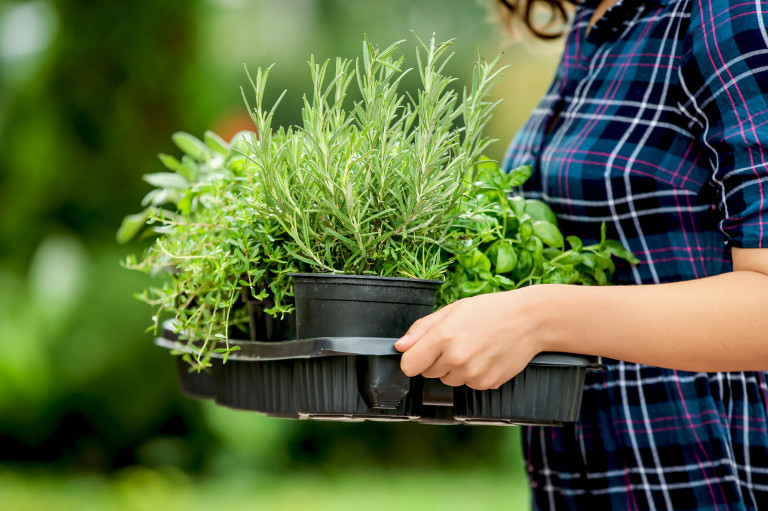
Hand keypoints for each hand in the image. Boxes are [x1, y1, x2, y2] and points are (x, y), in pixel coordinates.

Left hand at [394, 286, 551, 389]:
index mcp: (443, 337)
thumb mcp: (452, 310)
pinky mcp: (486, 384)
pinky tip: (485, 356)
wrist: (529, 320)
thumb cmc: (490, 310)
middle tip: (457, 341)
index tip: (421, 351)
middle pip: (428, 373)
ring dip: (455, 368)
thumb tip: (400, 346)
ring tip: (474, 347)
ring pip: (448, 380)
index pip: (409, 366)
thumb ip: (422, 329)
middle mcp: (456, 359)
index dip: (413, 358)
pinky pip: (468, 384)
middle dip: (436, 360)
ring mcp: (472, 374)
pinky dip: (473, 374)